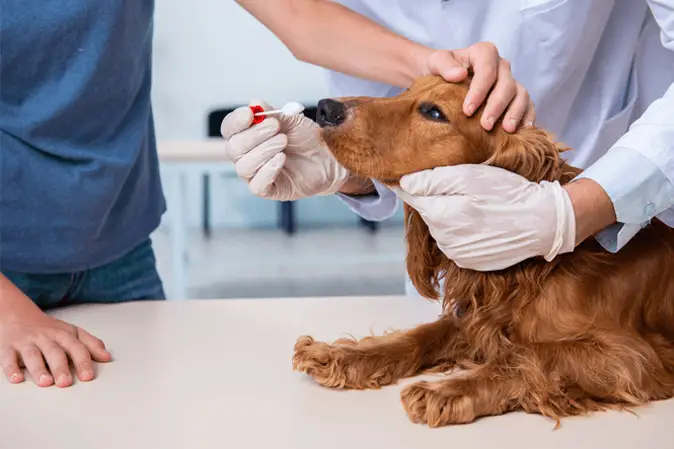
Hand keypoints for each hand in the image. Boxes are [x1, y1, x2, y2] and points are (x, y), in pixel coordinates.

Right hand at [0, 281, 111, 386]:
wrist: (17, 315)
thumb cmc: (49, 329)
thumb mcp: (72, 332)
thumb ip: (91, 344)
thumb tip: (107, 357)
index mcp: (64, 335)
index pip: (76, 347)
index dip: (83, 361)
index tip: (88, 376)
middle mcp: (46, 338)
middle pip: (55, 352)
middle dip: (61, 367)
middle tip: (66, 382)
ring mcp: (26, 343)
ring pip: (33, 355)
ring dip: (39, 369)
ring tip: (46, 382)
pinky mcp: (8, 348)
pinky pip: (8, 358)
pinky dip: (11, 368)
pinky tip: (17, 378)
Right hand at [220, 100, 349, 200]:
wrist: (326, 157)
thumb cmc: (306, 139)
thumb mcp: (291, 120)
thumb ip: (273, 113)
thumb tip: (254, 103)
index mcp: (248, 136)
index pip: (229, 129)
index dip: (236, 122)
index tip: (249, 114)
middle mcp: (247, 156)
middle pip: (234, 148)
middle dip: (254, 136)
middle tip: (276, 127)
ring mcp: (256, 174)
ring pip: (243, 167)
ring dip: (264, 151)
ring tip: (284, 142)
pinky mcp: (268, 190)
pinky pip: (256, 185)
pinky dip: (267, 170)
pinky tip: (281, 159)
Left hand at [394, 165, 576, 270]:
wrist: (543, 223)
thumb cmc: (506, 194)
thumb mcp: (470, 178)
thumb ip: (433, 181)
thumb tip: (403, 183)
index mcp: (440, 217)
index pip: (411, 198)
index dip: (404, 185)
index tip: (392, 177)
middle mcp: (444, 240)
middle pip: (429, 213)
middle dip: (436, 199)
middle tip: (459, 186)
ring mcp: (457, 254)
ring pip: (442, 228)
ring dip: (450, 215)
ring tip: (476, 204)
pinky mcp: (471, 262)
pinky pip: (457, 242)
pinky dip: (463, 231)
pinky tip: (482, 221)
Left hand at [422, 42, 534, 132]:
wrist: (444, 77)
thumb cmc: (441, 70)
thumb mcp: (435, 63)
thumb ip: (444, 65)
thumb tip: (459, 74)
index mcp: (483, 53)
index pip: (487, 69)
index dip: (480, 90)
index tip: (467, 110)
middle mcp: (501, 66)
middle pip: (506, 84)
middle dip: (496, 106)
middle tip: (485, 125)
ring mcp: (510, 80)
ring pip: (520, 94)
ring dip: (515, 113)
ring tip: (507, 130)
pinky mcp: (515, 96)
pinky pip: (527, 105)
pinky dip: (527, 116)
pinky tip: (521, 130)